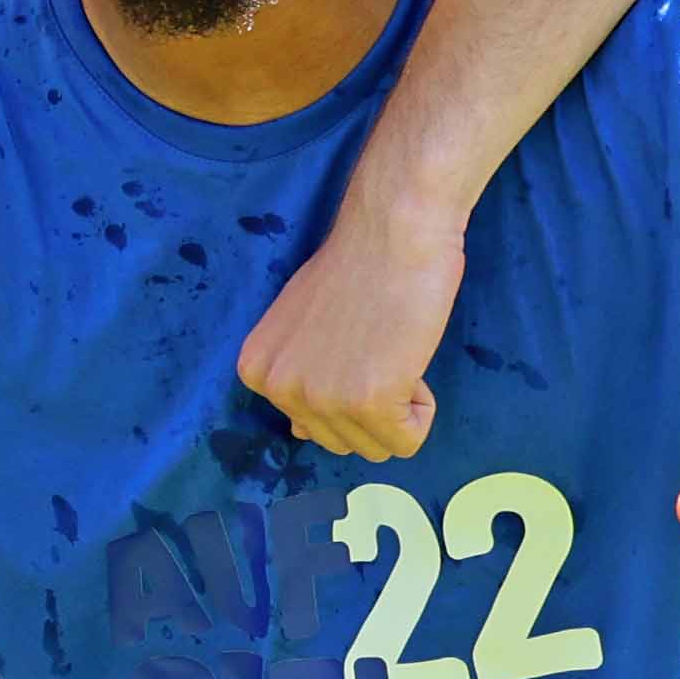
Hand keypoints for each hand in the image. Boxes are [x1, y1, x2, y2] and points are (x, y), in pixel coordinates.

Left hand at [238, 185, 465, 460]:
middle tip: (379, 346)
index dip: (349, 389)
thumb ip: (299, 378)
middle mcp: (278, 390)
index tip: (356, 342)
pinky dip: (422, 409)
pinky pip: (408, 441)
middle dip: (373, 406)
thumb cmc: (358, 268)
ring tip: (392, 350)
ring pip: (376, 448)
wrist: (395, 230)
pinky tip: (409, 359)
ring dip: (399, 407)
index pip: (312, 426)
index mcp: (257, 371)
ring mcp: (320, 398)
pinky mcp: (367, 401)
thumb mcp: (301, 328)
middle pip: (342, 443)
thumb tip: (300, 432)